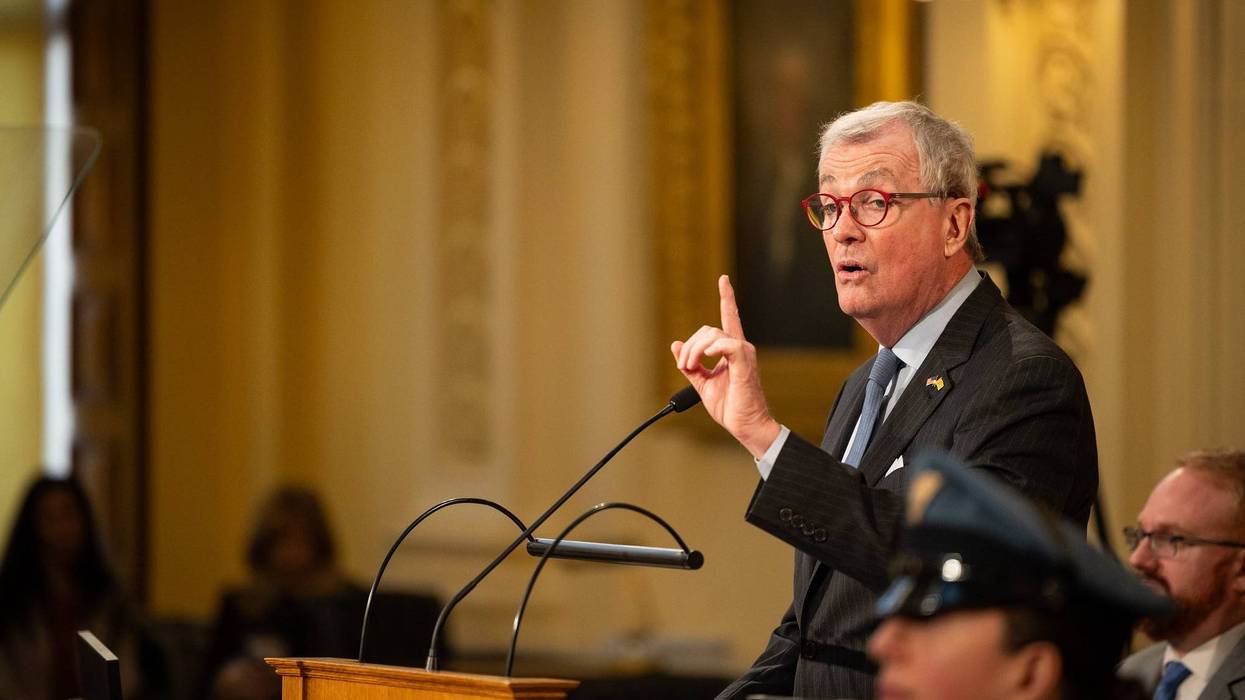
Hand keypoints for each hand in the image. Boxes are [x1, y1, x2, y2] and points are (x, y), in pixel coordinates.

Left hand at [671, 275, 780, 457]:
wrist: (745, 425)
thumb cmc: (729, 406)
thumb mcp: (702, 383)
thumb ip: (690, 365)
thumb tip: (676, 346)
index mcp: (731, 351)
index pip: (729, 318)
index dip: (727, 298)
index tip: (723, 279)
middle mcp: (740, 348)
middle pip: (708, 330)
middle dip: (689, 346)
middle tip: (685, 366)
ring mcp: (744, 354)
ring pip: (712, 335)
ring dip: (694, 351)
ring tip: (690, 368)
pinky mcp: (744, 362)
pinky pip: (726, 344)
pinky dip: (711, 348)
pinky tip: (704, 359)